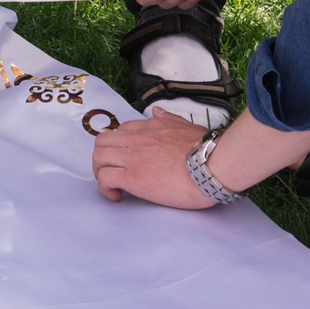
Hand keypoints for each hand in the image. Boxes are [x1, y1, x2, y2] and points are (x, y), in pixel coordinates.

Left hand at [91, 113, 212, 206]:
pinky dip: (105, 188)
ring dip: (100, 173)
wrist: (211, 165)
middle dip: (103, 159)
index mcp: (150, 127)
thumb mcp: (186, 126)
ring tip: (113, 187)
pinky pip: (104, 178)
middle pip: (102, 142)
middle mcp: (137, 138)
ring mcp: (132, 157)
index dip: (119, 148)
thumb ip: (169, 119)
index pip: (121, 132)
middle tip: (114, 174)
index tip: (127, 161)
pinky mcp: (132, 177)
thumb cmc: (206, 149)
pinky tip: (117, 196)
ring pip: (98, 158)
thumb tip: (157, 113)